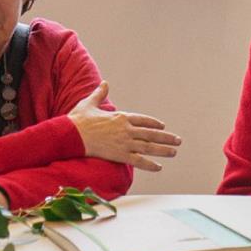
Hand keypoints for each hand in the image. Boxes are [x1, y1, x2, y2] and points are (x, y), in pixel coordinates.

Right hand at [68, 82, 182, 170]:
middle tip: (178, 140)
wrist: (71, 134)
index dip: (154, 123)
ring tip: (174, 152)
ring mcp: (124, 143)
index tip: (162, 126)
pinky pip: (138, 160)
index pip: (143, 120)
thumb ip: (100, 94)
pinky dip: (149, 164)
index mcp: (121, 117)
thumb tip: (105, 83)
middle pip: (151, 134)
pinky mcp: (119, 155)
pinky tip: (159, 167)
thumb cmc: (78, 119)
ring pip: (149, 147)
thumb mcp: (90, 103)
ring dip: (163, 150)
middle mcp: (126, 129)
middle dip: (166, 137)